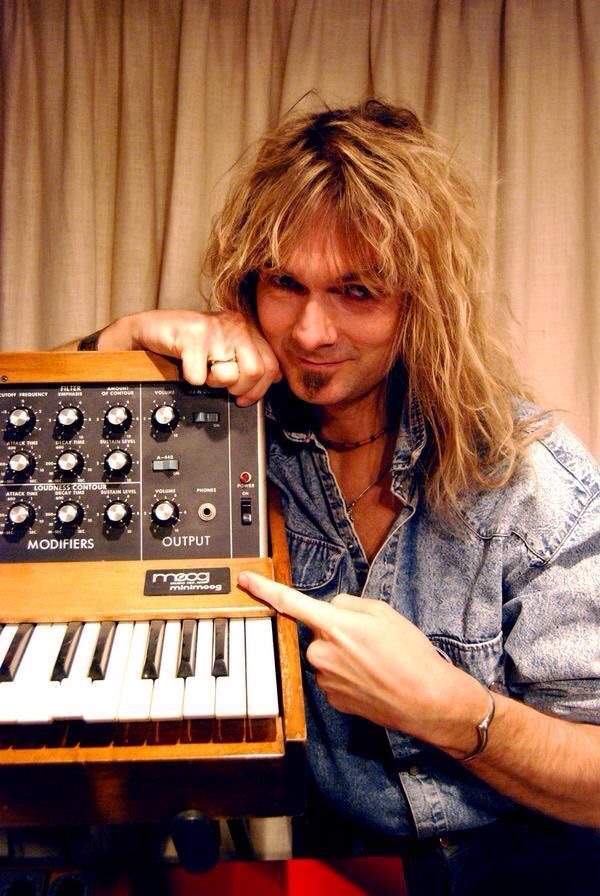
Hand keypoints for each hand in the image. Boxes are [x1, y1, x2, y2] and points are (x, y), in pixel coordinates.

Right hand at [98, 309, 281, 404]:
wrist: (153, 328)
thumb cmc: (189, 341)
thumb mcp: (227, 347)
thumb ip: (251, 358)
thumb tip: (275, 378)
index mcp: (248, 328)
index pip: (270, 366)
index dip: (258, 390)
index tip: (244, 398)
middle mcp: (235, 325)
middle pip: (255, 372)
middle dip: (238, 388)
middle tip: (221, 385)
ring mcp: (215, 329)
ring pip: (229, 376)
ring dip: (212, 383)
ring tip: (203, 371)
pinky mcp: (193, 336)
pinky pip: (200, 376)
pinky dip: (192, 379)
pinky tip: (187, 366)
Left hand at [238, 571, 488, 754]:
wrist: (425, 700)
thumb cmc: (409, 654)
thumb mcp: (382, 612)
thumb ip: (349, 604)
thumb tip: (332, 608)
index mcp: (333, 625)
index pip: (289, 602)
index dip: (263, 588)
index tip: (244, 580)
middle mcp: (321, 653)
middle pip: (318, 632)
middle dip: (337, 632)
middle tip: (369, 640)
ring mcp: (324, 680)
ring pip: (326, 656)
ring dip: (344, 655)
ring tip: (376, 662)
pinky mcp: (332, 700)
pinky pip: (333, 678)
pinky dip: (348, 675)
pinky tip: (372, 679)